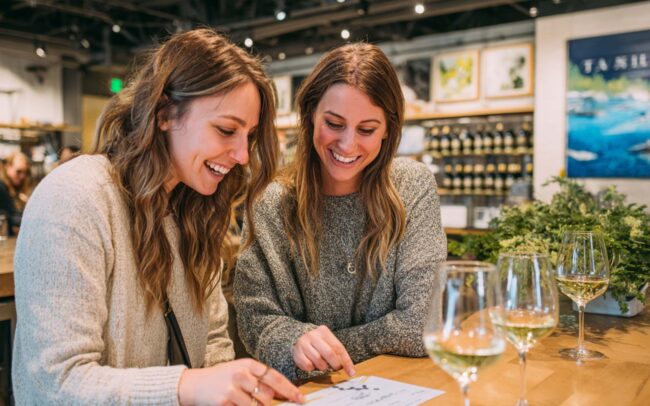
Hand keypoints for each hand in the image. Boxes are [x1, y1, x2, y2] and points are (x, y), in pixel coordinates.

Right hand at [178, 358, 303, 405]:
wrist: (194, 384)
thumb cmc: (221, 379)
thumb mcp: (241, 372)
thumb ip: (259, 380)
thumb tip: (280, 394)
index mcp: (248, 364)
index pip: (275, 377)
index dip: (290, 390)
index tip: (300, 399)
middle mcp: (242, 373)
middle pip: (268, 394)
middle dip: (270, 402)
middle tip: (264, 402)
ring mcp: (233, 387)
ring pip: (258, 405)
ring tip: (241, 400)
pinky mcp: (225, 400)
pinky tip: (235, 403)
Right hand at [292, 325, 354, 375]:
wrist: (297, 338)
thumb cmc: (318, 343)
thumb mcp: (329, 343)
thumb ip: (338, 353)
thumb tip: (350, 370)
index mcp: (323, 331)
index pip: (339, 347)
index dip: (346, 361)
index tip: (351, 372)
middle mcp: (313, 336)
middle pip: (329, 353)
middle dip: (335, 364)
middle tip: (336, 368)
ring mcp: (303, 344)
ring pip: (318, 360)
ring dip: (323, 366)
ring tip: (322, 364)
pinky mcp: (297, 353)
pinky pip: (308, 366)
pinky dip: (312, 368)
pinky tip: (312, 363)